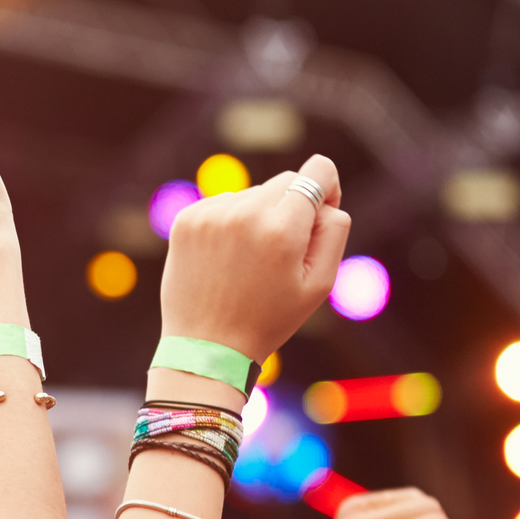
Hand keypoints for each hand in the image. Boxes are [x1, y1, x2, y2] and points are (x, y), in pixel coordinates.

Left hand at [160, 155, 348, 361]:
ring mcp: (209, 214)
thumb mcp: (320, 283)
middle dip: (291, 209)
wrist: (206, 347)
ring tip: (248, 264)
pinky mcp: (186, 220)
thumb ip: (334, 230)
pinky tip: (226, 260)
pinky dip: (230, 224)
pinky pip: (223, 204)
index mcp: (281, 228)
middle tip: (281, 254)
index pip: (317, 172)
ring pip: (252, 195)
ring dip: (258, 218)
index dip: (327, 189)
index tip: (319, 214)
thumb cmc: (270, 319)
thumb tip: (324, 197)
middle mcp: (243, 212)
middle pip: (285, 182)